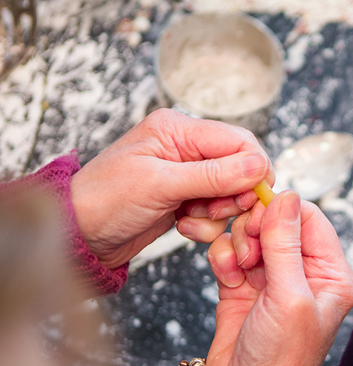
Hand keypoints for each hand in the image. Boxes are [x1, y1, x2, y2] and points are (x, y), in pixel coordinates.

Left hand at [70, 109, 273, 268]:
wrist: (80, 236)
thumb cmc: (105, 201)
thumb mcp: (160, 185)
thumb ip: (213, 175)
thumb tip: (259, 166)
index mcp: (179, 129)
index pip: (240, 140)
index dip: (254, 169)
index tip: (251, 197)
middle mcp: (187, 148)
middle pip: (241, 168)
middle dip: (233, 195)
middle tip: (213, 211)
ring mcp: (188, 175)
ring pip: (232, 193)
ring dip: (217, 214)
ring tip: (188, 219)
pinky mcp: (187, 199)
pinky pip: (217, 211)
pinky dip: (206, 224)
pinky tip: (183, 226)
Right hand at [204, 190, 352, 365]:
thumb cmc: (280, 357)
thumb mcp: (289, 297)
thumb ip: (285, 244)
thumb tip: (285, 198)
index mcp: (331, 273)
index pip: (311, 218)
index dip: (282, 210)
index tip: (259, 213)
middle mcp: (305, 271)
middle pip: (278, 221)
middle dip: (257, 230)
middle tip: (250, 253)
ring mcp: (273, 276)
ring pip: (252, 233)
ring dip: (239, 245)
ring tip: (239, 270)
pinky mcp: (244, 282)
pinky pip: (231, 251)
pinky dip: (224, 259)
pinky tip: (227, 278)